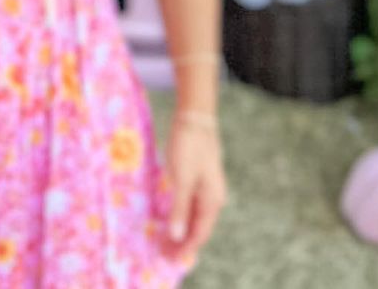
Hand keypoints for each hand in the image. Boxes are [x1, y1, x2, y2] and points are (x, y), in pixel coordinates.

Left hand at [160, 117, 227, 266]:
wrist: (195, 117)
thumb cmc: (188, 146)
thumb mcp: (181, 178)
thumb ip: (180, 209)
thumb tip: (177, 237)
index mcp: (212, 200)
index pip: (199, 233)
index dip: (185, 249)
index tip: (170, 260)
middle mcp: (213, 198)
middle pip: (198, 228)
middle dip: (182, 243)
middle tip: (164, 255)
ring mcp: (207, 189)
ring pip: (194, 217)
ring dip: (181, 231)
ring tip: (165, 242)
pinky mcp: (198, 180)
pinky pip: (191, 206)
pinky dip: (181, 216)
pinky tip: (171, 220)